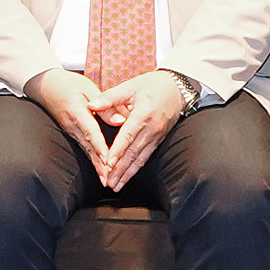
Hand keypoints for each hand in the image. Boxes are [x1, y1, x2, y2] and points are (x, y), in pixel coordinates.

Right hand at [27, 68, 116, 171]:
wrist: (46, 85)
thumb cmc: (69, 83)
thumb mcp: (88, 87)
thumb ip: (104, 105)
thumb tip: (119, 120)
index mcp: (77, 112)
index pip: (91, 133)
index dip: (100, 148)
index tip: (109, 161)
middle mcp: (72, 125)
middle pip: (89, 147)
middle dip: (99, 165)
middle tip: (109, 180)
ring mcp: (70, 130)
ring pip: (86, 150)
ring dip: (96, 165)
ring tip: (106, 179)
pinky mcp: (71, 131)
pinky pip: (83, 146)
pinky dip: (92, 157)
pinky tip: (99, 166)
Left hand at [87, 73, 193, 190]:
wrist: (177, 88)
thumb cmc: (153, 84)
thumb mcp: (131, 85)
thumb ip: (110, 97)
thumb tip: (91, 105)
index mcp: (143, 114)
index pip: (128, 135)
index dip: (118, 150)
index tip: (108, 162)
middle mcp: (151, 128)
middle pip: (133, 152)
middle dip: (120, 169)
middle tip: (109, 182)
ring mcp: (156, 136)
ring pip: (140, 158)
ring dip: (127, 173)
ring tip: (116, 185)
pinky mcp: (158, 140)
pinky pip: (146, 156)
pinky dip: (136, 168)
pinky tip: (128, 176)